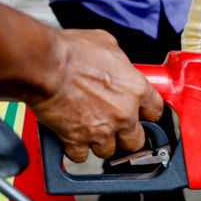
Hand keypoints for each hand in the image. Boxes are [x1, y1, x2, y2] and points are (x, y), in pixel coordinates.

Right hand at [26, 29, 162, 161]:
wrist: (44, 64)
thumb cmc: (71, 51)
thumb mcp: (106, 43)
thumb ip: (118, 61)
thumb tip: (116, 63)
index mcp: (136, 90)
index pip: (155, 111)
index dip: (147, 114)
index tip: (142, 115)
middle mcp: (124, 114)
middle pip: (135, 141)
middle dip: (125, 137)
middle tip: (116, 129)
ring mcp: (102, 130)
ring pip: (109, 151)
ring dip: (100, 144)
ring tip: (90, 131)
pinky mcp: (77, 139)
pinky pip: (81, 156)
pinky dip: (76, 150)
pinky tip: (72, 140)